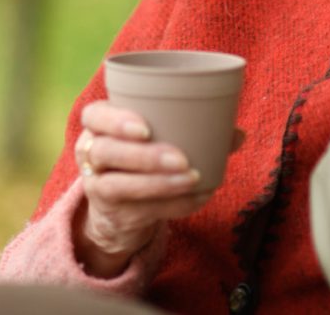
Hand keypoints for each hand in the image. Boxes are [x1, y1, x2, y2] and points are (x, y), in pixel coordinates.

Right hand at [72, 101, 211, 276]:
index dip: (116, 121)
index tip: (146, 128)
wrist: (122, 206)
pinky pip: (140, 211)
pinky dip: (173, 205)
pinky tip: (198, 198)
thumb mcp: (161, 136)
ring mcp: (97, 186)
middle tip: (182, 159)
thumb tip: (238, 134)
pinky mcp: (113, 214)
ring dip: (159, 184)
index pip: (94, 115)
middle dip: (145, 156)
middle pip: (107, 151)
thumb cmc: (146, 154)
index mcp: (100, 123)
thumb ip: (196, 129)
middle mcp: (92, 153)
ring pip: (117, 186)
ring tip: (193, 179)